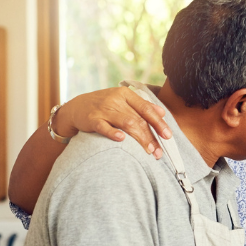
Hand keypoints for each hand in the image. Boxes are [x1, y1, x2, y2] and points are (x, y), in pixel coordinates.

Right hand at [54, 87, 171, 158]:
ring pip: (125, 123)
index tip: (168, 136)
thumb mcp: (122, 100)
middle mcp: (115, 100)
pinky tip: (122, 140)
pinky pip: (104, 126)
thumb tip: (162, 113)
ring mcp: (103, 109)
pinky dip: (113, 133)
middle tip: (159, 151)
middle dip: (150, 136)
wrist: (76, 107)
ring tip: (148, 151)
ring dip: (139, 138)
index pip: (146, 109)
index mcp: (126, 94)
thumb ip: (142, 106)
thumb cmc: (104, 105)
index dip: (158, 122)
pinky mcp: (92, 119)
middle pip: (138, 119)